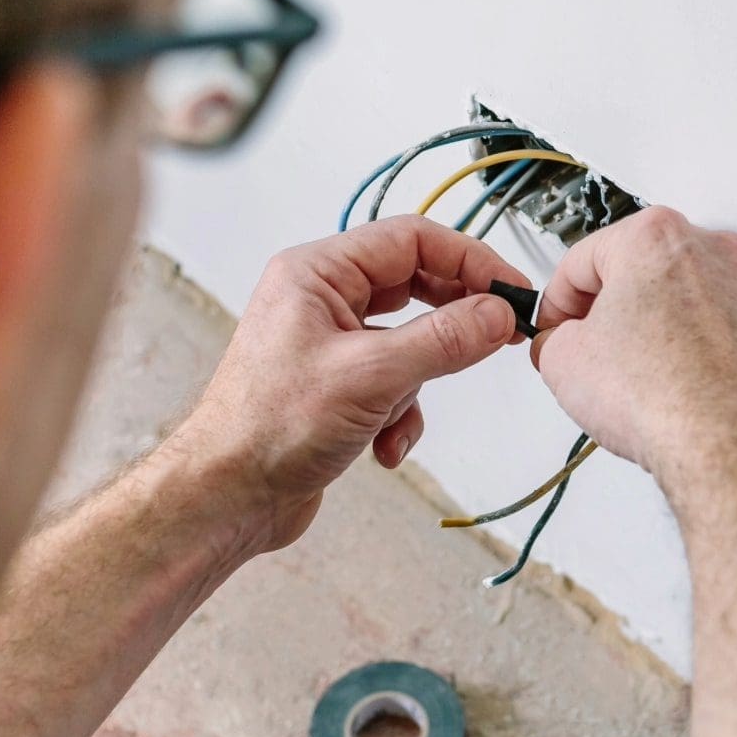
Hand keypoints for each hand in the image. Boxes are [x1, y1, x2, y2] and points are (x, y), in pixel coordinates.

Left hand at [167, 217, 531, 551]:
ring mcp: (328, 344)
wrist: (227, 497)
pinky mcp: (336, 387)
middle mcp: (320, 300)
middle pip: (413, 287)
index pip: (410, 240)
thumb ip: (443, 339)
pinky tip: (383, 445)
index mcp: (316, 273)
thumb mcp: (371, 376)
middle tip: (496, 337)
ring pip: (408, 343)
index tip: (510, 291)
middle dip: (450, 324)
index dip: (467, 261)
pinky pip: (393, 384)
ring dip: (417, 385)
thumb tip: (495, 314)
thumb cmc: (266, 429)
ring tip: (399, 412)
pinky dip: (399, 416)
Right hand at [530, 207, 736, 482]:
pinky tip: (682, 387)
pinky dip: (704, 352)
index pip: (584, 259)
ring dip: (661, 328)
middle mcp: (713, 253)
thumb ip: (554, 339)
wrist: (730, 446)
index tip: (555, 326)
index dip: (558, 300)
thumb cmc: (662, 396)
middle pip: (643, 271)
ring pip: (689, 301)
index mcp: (655, 238)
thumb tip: (561, 345)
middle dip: (614, 309)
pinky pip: (726, 333)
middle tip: (592, 349)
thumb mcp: (563, 362)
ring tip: (640, 375)